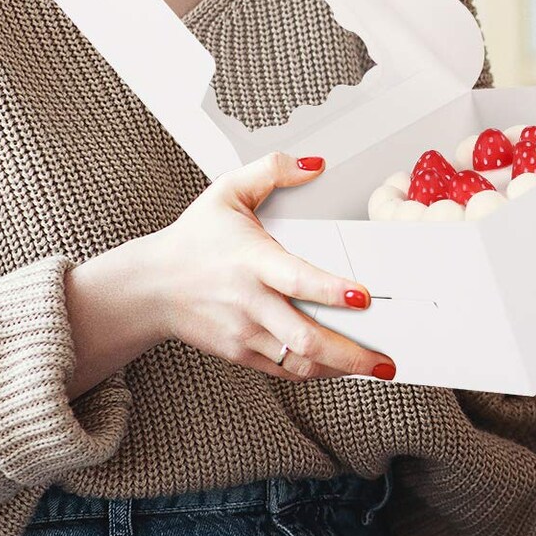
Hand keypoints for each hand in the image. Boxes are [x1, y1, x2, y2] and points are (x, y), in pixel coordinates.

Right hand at [140, 151, 394, 381]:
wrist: (150, 286)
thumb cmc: (194, 238)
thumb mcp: (226, 191)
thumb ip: (272, 170)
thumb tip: (315, 163)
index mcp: (251, 261)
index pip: (296, 279)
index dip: (331, 290)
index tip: (363, 297)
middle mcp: (249, 302)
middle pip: (304, 337)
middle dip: (350, 353)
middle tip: (385, 360)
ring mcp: (244, 333)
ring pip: (299, 362)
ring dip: (340, 368)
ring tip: (373, 368)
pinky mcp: (240, 353)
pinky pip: (285, 370)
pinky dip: (315, 372)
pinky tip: (340, 366)